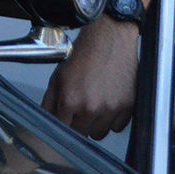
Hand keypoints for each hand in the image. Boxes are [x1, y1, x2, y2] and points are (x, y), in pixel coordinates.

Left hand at [40, 16, 138, 138]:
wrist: (109, 39)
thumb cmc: (83, 55)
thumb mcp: (58, 76)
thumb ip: (49, 101)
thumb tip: (46, 120)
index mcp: (70, 101)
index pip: (63, 131)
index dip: (63, 126)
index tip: (65, 123)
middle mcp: (91, 108)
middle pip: (82, 134)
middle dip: (79, 125)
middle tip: (80, 108)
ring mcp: (111, 109)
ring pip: (100, 134)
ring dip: (96, 124)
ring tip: (95, 103)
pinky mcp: (128, 107)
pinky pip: (118, 127)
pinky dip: (113, 119)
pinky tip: (108, 102)